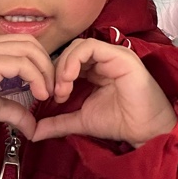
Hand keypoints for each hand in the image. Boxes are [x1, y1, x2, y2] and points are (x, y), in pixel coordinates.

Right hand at [0, 34, 52, 145]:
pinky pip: (20, 63)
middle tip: (53, 90)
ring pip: (29, 49)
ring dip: (44, 71)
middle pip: (30, 42)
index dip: (41, 63)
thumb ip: (12, 110)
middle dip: (47, 65)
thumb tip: (33, 126)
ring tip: (47, 93)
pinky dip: (35, 77)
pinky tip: (38, 95)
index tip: (47, 88)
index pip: (24, 44)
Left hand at [29, 39, 176, 147]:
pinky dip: (74, 60)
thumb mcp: (80, 120)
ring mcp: (112, 55)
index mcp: (95, 70)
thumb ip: (58, 122)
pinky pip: (90, 47)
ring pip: (77, 46)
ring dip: (63, 66)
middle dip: (56, 71)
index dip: (54, 75)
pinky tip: (69, 78)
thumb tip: (33, 132)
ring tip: (62, 87)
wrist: (144, 130)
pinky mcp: (120, 55)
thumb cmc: (119, 122)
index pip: (67, 60)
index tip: (51, 97)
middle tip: (55, 93)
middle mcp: (104, 59)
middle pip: (70, 51)